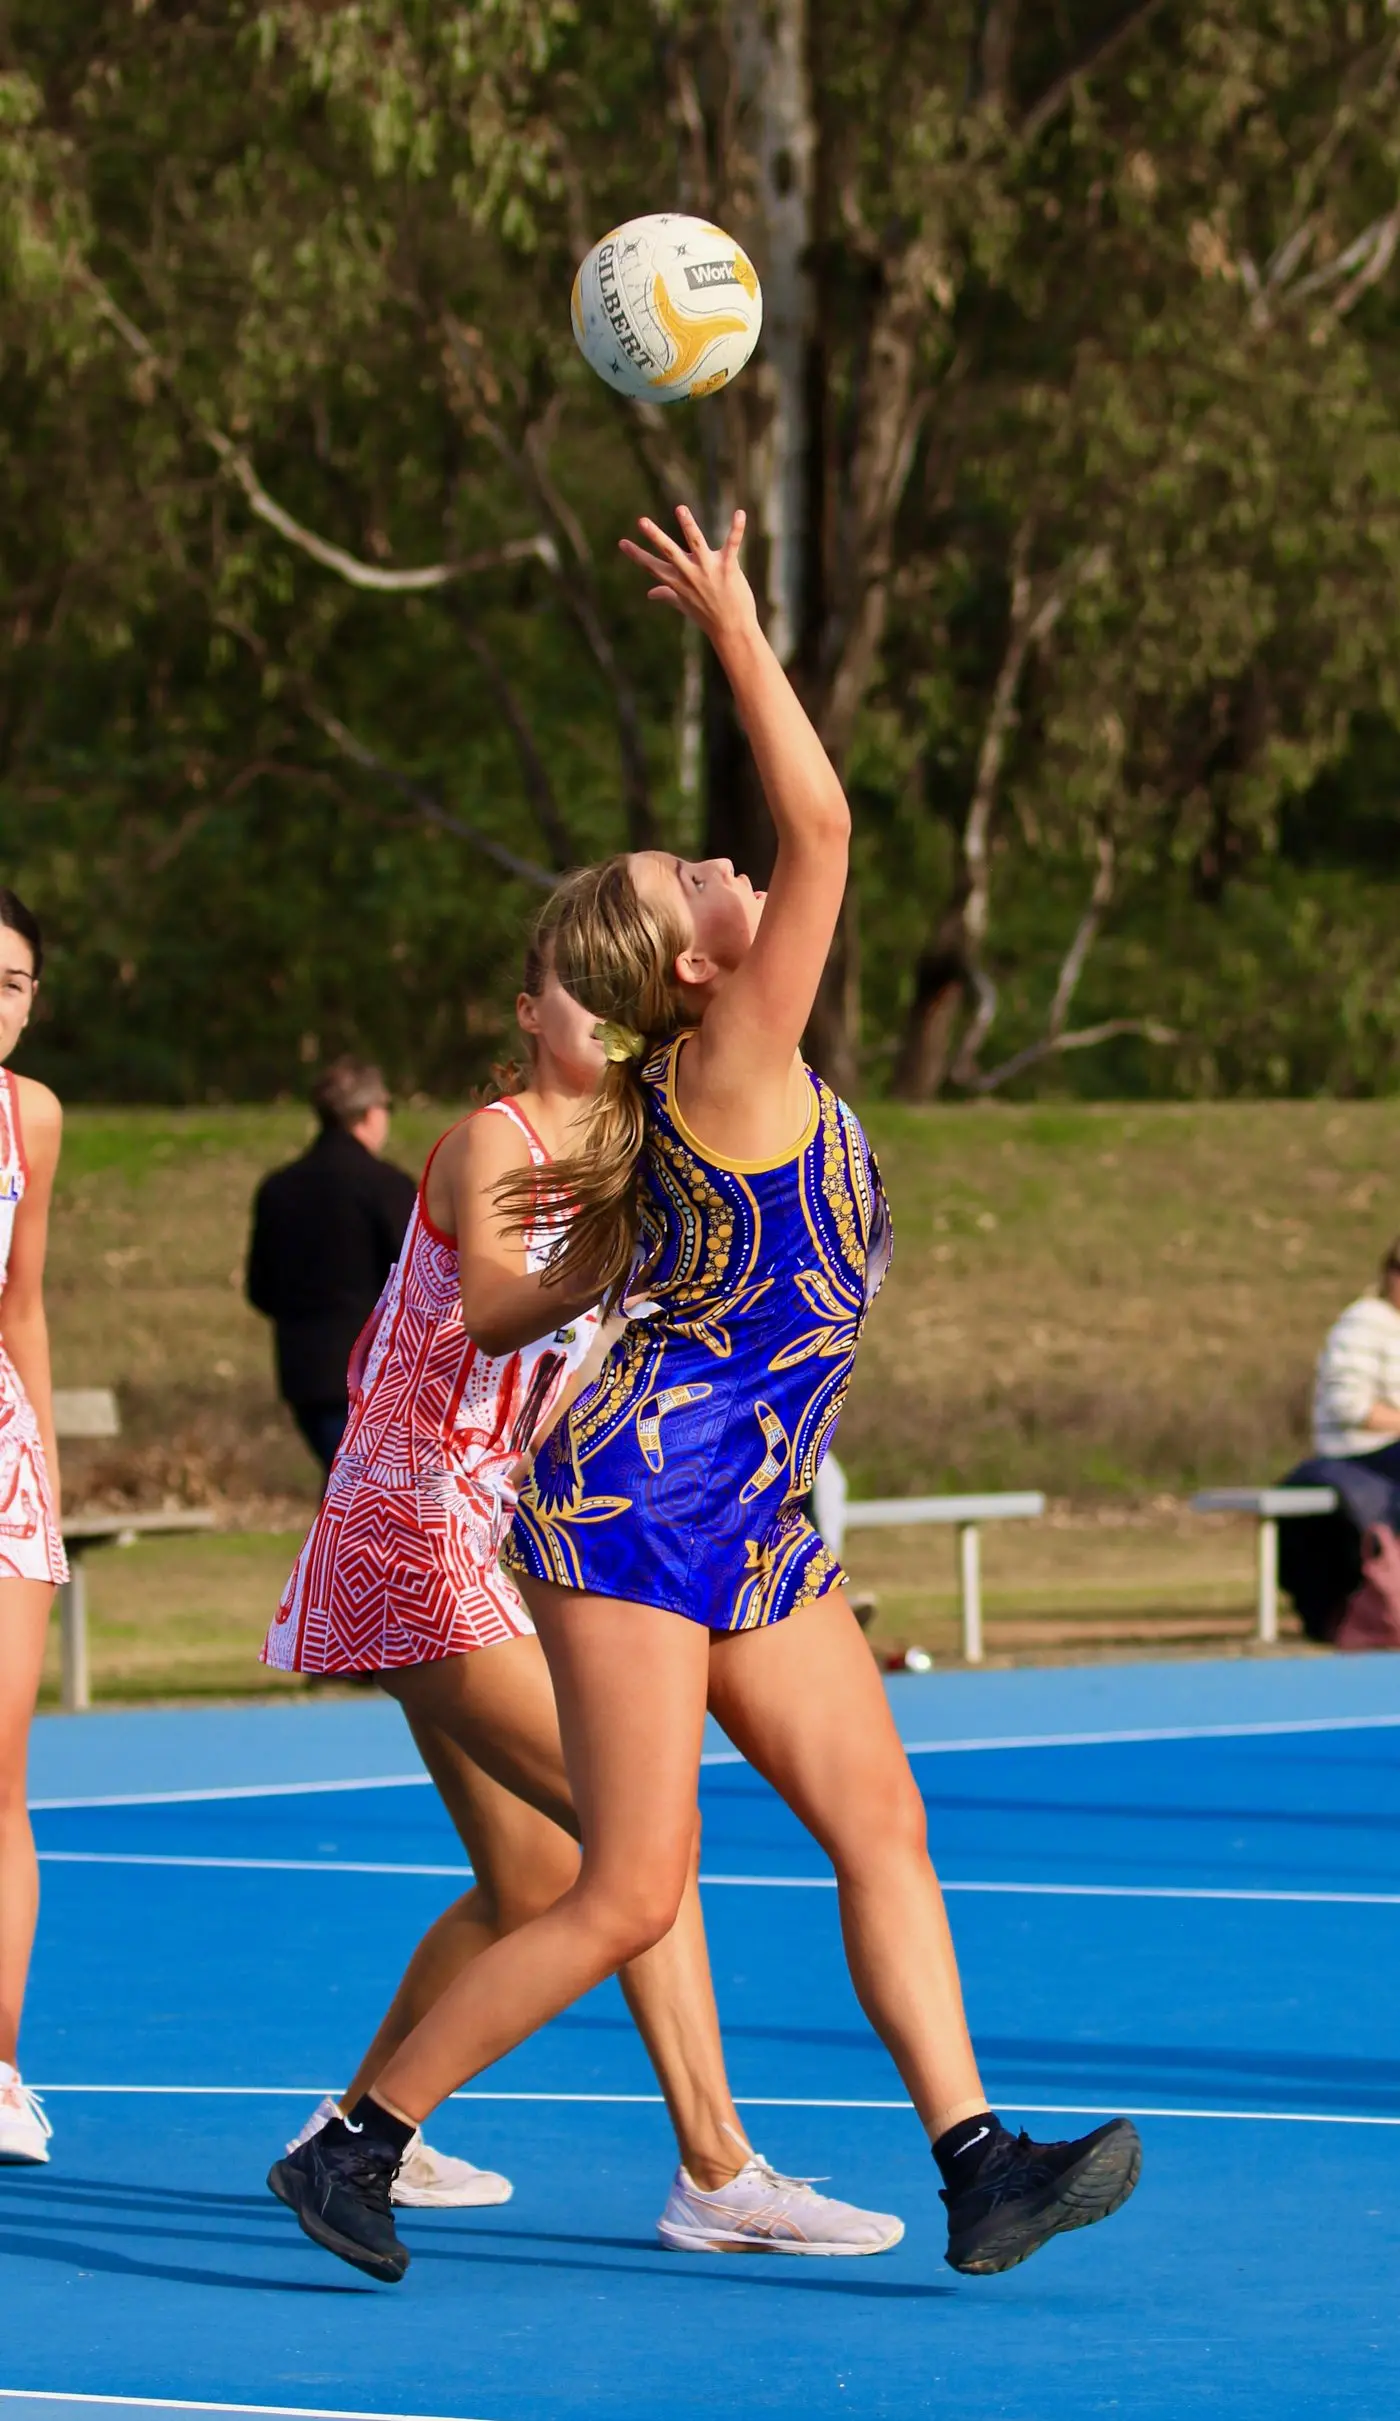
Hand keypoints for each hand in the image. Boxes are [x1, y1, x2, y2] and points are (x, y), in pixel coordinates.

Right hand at [619, 505, 758, 644]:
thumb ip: (667, 594)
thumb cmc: (707, 616)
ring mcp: (709, 570)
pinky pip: (732, 544)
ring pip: (696, 542)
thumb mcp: (684, 604)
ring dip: (688, 525)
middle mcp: (690, 574)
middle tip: (641, 521)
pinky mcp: (729, 568)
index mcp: (678, 582)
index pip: (652, 566)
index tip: (621, 542)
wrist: (732, 630)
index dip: (637, 555)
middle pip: (669, 551)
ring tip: (680, 509)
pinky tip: (740, 513)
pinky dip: (736, 529)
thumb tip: (650, 593)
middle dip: (655, 536)